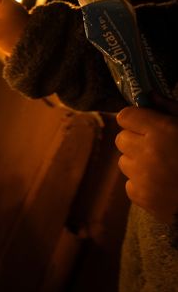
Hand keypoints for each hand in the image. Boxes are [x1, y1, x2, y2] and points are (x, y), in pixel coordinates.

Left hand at [116, 97, 177, 224]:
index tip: (145, 124)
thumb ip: (170, 109)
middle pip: (121, 138)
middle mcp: (146, 152)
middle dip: (135, 140)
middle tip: (158, 146)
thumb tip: (149, 95)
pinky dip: (143, 183)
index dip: (135, 119)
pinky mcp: (140, 196)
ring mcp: (141, 176)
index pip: (125, 116)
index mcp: (161, 131)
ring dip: (138, 162)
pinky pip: (130, 183)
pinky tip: (164, 184)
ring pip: (124, 161)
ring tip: (163, 167)